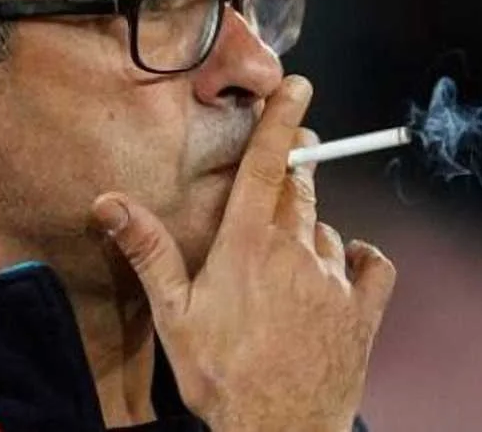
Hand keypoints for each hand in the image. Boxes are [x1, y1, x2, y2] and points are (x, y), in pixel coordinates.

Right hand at [91, 75, 395, 431]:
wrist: (281, 431)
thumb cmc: (222, 376)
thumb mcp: (174, 316)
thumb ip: (148, 252)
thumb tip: (109, 202)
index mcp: (249, 246)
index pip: (267, 166)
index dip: (281, 121)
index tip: (297, 84)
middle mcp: (297, 252)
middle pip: (299, 190)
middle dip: (294, 171)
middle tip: (286, 172)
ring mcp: (335, 279)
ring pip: (326, 232)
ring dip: (311, 234)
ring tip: (288, 269)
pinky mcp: (364, 308)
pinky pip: (372, 265)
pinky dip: (360, 260)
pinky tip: (347, 270)